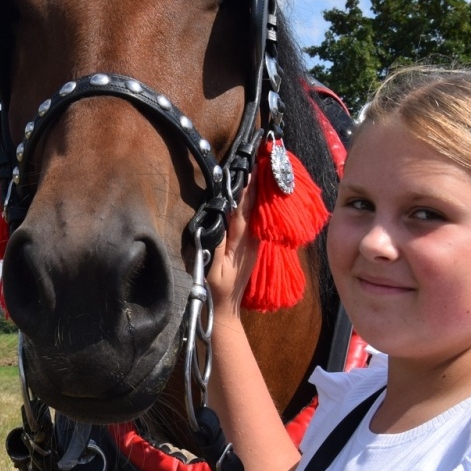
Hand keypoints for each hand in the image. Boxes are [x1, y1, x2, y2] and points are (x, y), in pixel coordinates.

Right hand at [206, 182, 258, 322]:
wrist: (226, 309)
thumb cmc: (214, 289)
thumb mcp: (211, 270)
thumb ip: (215, 246)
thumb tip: (218, 221)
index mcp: (241, 245)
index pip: (244, 212)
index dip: (247, 192)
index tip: (250, 171)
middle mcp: (251, 242)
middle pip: (254, 208)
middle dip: (256, 185)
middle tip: (259, 161)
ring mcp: (253, 244)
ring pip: (255, 213)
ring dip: (256, 192)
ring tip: (258, 170)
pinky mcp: (251, 246)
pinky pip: (253, 220)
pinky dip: (253, 205)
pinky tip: (253, 195)